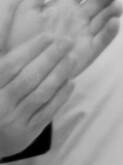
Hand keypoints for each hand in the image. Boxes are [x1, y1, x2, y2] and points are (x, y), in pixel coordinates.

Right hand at [0, 27, 74, 158]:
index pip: (11, 65)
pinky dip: (60, 97)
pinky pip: (47, 112)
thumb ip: (4, 58)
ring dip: (59, 74)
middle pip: (29, 77)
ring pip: (41, 94)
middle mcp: (1, 104)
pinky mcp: (27, 134)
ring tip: (72, 58)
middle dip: (50, 57)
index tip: (49, 35)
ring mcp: (14, 120)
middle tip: (67, 40)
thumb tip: (16, 31)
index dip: (31, 49)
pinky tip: (71, 82)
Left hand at [4, 0, 121, 78]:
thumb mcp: (25, 8)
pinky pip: (103, 40)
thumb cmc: (20, 38)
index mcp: (64, 4)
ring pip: (104, 19)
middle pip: (98, 2)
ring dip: (112, 11)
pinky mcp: (88, 52)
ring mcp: (84, 34)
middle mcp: (77, 17)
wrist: (20, 67)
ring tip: (117, 6)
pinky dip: (111, 32)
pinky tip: (114, 22)